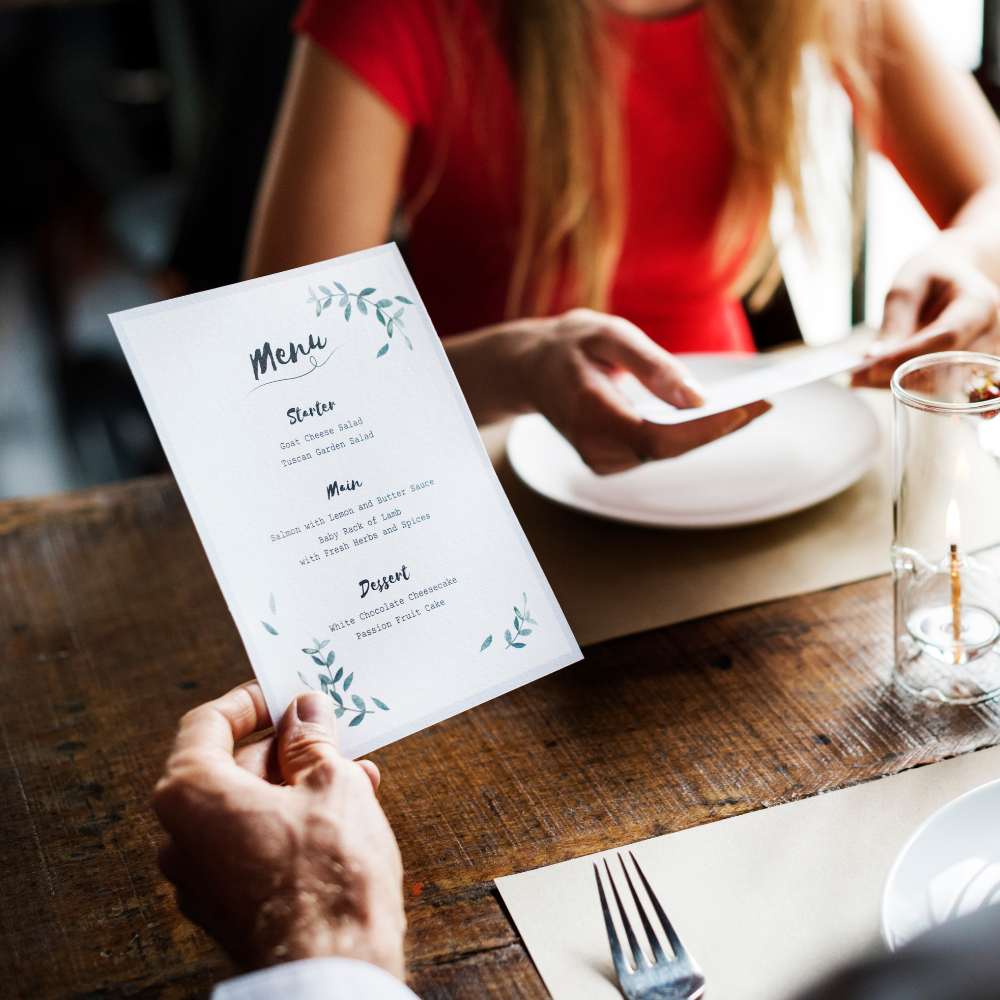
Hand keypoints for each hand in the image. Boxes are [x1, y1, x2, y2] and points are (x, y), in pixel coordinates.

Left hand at [152, 682, 404, 975]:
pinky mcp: (226, 906)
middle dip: (286, 747)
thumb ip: (311, 740)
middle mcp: (181, 837)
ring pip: (247, 807)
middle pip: (229, 767)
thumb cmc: (327, 875)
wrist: (332, 969)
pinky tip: (342, 814)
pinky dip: (291, 821)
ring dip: (297, 784)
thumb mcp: (331, 783)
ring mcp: (200, 878)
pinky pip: (253, 844)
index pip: (206, 724)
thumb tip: (305, 712)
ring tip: (353, 772)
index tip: (283, 693)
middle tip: (329, 731)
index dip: (249, 701)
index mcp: (191, 794)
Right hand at [451, 308, 769, 474]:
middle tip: (768, 401)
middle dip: (720, 427)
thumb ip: (652, 366)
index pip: (659, 439)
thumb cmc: (571, 346)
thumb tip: (698, 398)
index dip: (706, 428)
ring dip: (708, 430)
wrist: (530, 369)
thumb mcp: (609, 336)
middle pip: (671, 449)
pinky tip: (712, 413)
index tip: (750, 408)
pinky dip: (688, 433)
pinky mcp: (609, 463)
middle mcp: (593, 448)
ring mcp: (599, 461)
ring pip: (668, 452)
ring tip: (751, 404)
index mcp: (589, 414)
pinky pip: (659, 451)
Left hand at [852, 242, 999, 388]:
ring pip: (940, 382)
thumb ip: (894, 321)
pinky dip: (903, 383)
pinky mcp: (967, 368)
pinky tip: (875, 378)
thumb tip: (874, 358)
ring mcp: (982, 354)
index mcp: (979, 303)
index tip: (873, 366)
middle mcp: (989, 333)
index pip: (948, 336)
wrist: (954, 274)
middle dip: (899, 374)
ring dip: (897, 383)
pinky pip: (935, 383)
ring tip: (860, 379)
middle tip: (857, 377)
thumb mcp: (908, 286)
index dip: (910, 354)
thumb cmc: (932, 274)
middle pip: (945, 366)